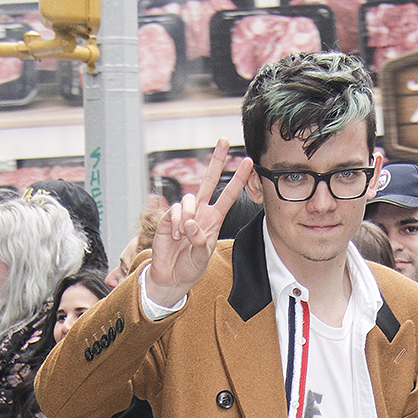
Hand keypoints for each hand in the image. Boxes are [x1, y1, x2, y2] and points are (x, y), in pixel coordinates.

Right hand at [147, 140, 253, 306]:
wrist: (170, 277)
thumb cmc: (189, 268)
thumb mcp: (202, 258)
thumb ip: (200, 241)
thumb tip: (192, 224)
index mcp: (213, 220)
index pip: (228, 195)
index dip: (238, 179)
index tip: (248, 162)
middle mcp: (200, 212)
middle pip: (209, 180)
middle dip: (216, 160)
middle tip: (223, 140)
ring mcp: (184, 213)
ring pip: (189, 199)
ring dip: (188, 217)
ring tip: (184, 236)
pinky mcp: (169, 217)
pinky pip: (176, 210)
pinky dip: (177, 223)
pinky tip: (176, 236)